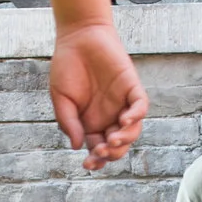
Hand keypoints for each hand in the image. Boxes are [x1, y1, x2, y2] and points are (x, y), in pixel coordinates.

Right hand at [49, 22, 148, 170]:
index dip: (96, 160)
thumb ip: (68, 122)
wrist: (78, 37)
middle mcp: (109, 116)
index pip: (98, 148)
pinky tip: (124, 121)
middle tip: (102, 152)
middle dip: (112, 153)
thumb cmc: (66, 67)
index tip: (88, 165)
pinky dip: (136, 116)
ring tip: (113, 141)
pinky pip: (140, 106)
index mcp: (91, 122)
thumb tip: (77, 146)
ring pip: (132, 130)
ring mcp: (122, 103)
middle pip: (118, 144)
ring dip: (125, 139)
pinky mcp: (131, 87)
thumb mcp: (61, 99)